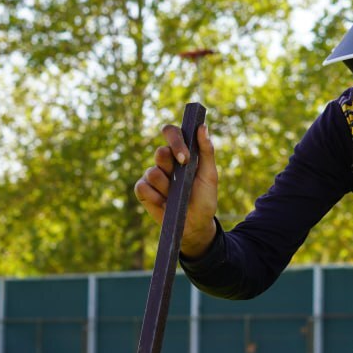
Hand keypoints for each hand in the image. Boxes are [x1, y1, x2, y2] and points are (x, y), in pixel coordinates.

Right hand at [133, 123, 218, 258]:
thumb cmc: (204, 198)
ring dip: (166, 187)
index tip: (185, 158)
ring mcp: (153, 176)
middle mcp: (165, 162)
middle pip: (159, 152)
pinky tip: (164, 204)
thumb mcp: (210, 175)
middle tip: (180, 179)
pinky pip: (142, 187)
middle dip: (170, 166)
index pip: (171, 133)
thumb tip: (202, 126)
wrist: (195, 225)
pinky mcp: (143, 191)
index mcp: (181, 153)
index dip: (175, 140)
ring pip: (152, 172)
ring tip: (175, 196)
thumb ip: (206, 151)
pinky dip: (154, 197)